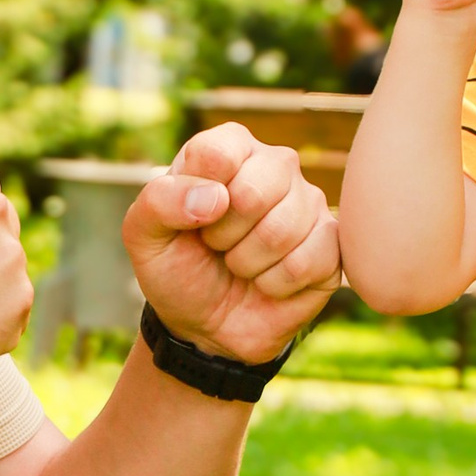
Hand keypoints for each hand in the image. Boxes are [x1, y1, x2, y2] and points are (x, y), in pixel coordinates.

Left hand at [123, 125, 339, 366]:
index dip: (198, 197)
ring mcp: (309, 204)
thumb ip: (159, 201)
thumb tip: (216, 198)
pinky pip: (308, 262)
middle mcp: (276, 165)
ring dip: (248, 264)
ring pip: (281, 230)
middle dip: (224, 235)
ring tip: (241, 264)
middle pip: (254, 191)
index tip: (193, 219)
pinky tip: (268, 282)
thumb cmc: (177, 268)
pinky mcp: (332, 245)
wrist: (205, 326)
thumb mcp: (144, 235)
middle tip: (218, 246)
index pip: (218, 152)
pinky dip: (275, 284)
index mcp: (230, 148)